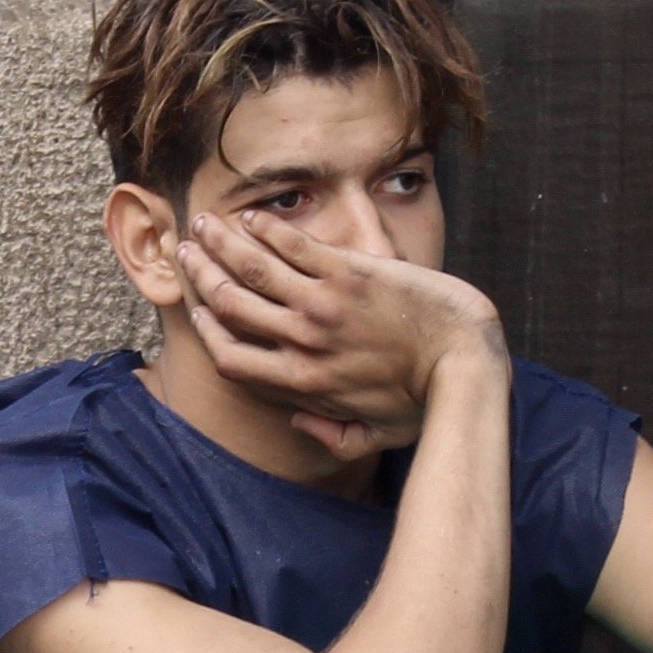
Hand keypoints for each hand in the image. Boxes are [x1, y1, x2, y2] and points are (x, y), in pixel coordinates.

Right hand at [179, 208, 504, 457]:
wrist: (465, 361)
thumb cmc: (427, 401)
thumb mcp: (375, 436)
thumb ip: (331, 435)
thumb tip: (298, 421)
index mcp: (302, 383)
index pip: (232, 357)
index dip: (208, 330)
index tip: (200, 309)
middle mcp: (302, 342)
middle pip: (231, 304)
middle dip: (202, 275)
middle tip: (188, 252)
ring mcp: (323, 304)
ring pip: (253, 268)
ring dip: (222, 243)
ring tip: (204, 223)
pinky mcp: (349, 272)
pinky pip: (295, 244)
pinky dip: (268, 228)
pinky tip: (253, 215)